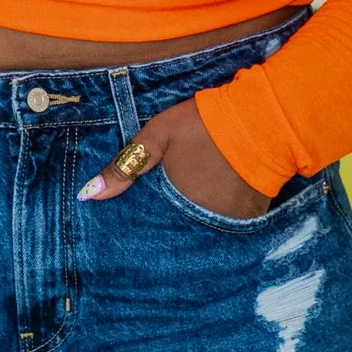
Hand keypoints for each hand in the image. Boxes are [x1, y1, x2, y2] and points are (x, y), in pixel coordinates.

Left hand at [76, 95, 269, 219]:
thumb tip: (88, 194)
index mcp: (178, 205)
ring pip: (206, 231)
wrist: (264, 118)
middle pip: (180, 233)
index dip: (146, 227)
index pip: (153, 229)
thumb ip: (125, 166)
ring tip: (191, 214)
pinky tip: (216, 206)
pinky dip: (220, 218)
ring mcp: (230, 221)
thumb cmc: (205, 124)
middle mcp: (203, 221)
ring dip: (196, 224)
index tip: (137, 229)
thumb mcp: (159, 136)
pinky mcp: (253, 215)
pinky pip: (229, 225)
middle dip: (171, 229)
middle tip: (165, 225)